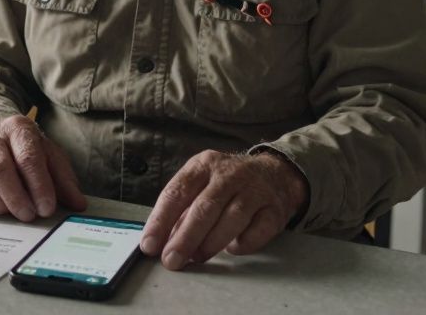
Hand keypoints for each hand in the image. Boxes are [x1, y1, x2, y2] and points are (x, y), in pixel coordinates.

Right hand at [0, 114, 86, 221]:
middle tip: (29, 216)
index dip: (38, 185)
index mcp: (18, 128)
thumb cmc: (24, 150)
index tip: (47, 208)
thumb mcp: (48, 156)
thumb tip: (78, 204)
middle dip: (16, 198)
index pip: (28, 157)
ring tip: (13, 213)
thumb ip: (63, 179)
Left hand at [140, 150, 306, 269]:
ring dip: (211, 243)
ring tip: (196, 258)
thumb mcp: (201, 185)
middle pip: (204, 207)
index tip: (149, 245)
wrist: (276, 173)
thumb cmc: (228, 184)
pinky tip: (232, 249)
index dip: (161, 220)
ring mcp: (255, 190)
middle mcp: (230, 174)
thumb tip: (160, 242)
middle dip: (185, 238)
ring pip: (232, 218)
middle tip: (171, 260)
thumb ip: (182, 211)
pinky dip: (242, 244)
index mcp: (203, 165)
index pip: (177, 191)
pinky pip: (258, 231)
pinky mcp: (275, 209)